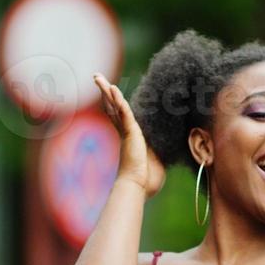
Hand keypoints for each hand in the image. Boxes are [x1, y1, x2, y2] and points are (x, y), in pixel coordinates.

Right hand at [93, 73, 164, 197]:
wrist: (138, 187)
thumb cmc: (147, 181)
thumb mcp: (156, 162)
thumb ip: (159, 154)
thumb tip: (168, 153)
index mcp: (130, 139)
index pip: (119, 117)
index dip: (114, 104)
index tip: (110, 93)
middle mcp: (125, 134)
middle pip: (111, 108)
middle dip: (104, 93)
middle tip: (96, 79)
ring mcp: (127, 133)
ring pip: (114, 107)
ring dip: (107, 91)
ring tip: (97, 77)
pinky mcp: (130, 133)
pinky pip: (124, 113)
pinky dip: (118, 100)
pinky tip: (113, 88)